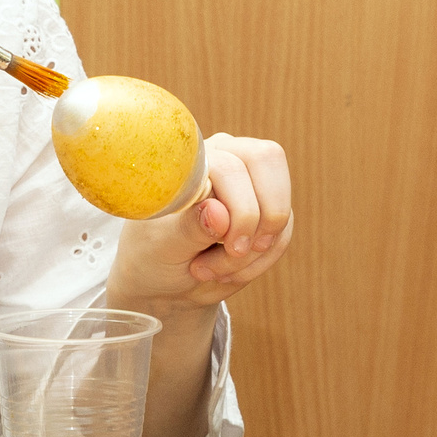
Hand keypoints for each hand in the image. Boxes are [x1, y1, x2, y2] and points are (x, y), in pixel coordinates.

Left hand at [107, 133, 293, 319]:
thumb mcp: (163, 245)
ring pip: (280, 205)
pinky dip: (261, 260)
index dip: (241, 207)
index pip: (232, 166)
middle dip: (259, 219)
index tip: (230, 246)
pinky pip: (283, 232)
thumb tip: (218, 212)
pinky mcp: (266, 210)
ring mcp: (251, 183)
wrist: (165, 279)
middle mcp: (227, 157)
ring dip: (254, 250)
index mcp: (195, 159)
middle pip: (268, 161)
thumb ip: (191, 227)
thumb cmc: (153, 253)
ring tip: (216, 270)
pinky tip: (230, 271)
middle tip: (235, 252)